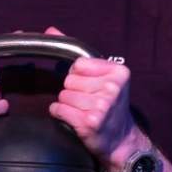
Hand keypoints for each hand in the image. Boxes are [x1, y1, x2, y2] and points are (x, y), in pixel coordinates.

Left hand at [49, 49, 138, 165]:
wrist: (121, 140)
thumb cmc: (110, 106)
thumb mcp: (104, 77)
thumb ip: (77, 55)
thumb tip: (50, 30)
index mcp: (118, 72)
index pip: (78, 65)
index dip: (78, 76)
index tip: (91, 87)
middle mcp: (112, 87)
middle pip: (69, 81)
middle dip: (73, 92)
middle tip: (88, 102)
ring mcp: (102, 105)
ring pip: (63, 95)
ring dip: (68, 105)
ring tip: (83, 111)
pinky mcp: (90, 121)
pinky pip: (59, 109)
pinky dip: (61, 114)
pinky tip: (75, 120)